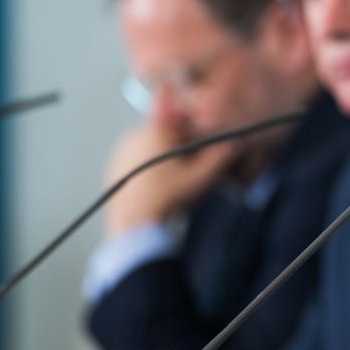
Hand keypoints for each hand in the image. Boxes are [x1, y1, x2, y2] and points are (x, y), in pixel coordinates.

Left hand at [103, 122, 237, 234]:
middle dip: (183, 150)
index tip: (204, 155)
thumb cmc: (167, 200)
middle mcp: (134, 136)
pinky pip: (138, 161)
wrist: (135, 227)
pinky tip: (158, 188)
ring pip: (154, 148)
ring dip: (167, 160)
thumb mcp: (202, 177)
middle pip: (169, 135)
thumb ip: (221, 155)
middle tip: (190, 174)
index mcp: (155, 131)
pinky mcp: (114, 167)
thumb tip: (236, 141)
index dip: (199, 139)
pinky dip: (150, 170)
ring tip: (173, 184)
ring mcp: (121, 152)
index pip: (185, 122)